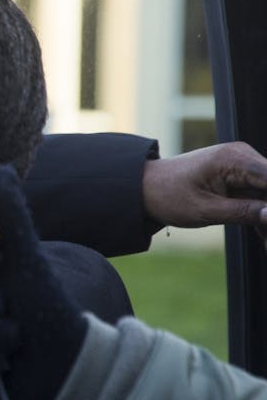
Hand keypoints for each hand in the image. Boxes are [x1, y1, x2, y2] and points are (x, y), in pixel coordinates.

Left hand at [142, 141, 266, 233]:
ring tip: (264, 243)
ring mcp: (243, 165)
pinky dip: (261, 216)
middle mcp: (243, 156)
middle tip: (266, 242)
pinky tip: (262, 236)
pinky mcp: (240, 176)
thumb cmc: (167, 195)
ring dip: (266, 220)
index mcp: (233, 158)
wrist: (145, 187)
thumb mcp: (204, 210)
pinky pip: (260, 196)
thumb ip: (243, 212)